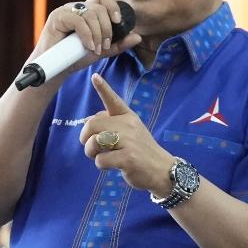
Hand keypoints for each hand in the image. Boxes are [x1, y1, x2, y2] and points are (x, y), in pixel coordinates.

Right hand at [33, 0, 141, 78]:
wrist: (56, 68)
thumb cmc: (76, 58)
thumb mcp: (101, 51)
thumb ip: (119, 44)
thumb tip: (138, 36)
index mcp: (87, 11)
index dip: (113, 6)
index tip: (118, 22)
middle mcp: (76, 8)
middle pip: (99, 7)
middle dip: (107, 28)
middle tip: (105, 46)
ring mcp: (65, 11)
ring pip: (90, 13)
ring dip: (98, 33)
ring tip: (96, 49)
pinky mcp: (57, 17)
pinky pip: (78, 20)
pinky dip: (87, 35)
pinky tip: (88, 46)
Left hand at [79, 74, 174, 193]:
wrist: (162, 170)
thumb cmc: (141, 151)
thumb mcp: (130, 132)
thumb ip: (110, 125)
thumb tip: (86, 120)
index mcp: (128, 116)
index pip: (113, 100)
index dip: (103, 88)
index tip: (94, 76)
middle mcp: (129, 125)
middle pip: (93, 125)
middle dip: (84, 137)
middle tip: (89, 146)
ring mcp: (129, 141)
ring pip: (94, 141)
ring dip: (90, 151)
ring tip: (99, 155)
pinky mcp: (128, 158)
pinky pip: (100, 159)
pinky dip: (100, 164)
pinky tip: (110, 165)